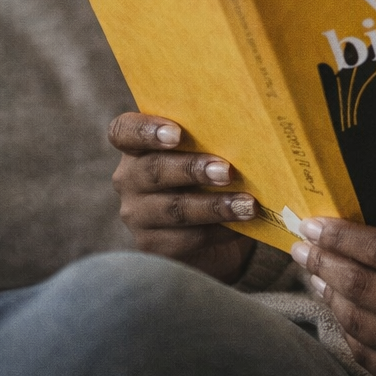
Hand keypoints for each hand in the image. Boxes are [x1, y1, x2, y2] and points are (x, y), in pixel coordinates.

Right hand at [109, 112, 257, 284]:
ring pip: (174, 208)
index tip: (177, 132)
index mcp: (139, 147)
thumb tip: (250, 133)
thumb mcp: (209, 156)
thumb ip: (216, 141)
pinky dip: (219, 230)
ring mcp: (138, 214)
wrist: (213, 234)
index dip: (146, 130)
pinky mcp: (153, 246)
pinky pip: (186, 238)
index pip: (124, 131)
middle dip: (193, 169)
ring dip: (214, 206)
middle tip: (227, 171)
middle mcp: (130, 179)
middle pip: (154, 170)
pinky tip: (243, 225)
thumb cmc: (210, 180)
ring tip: (247, 205)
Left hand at [290, 218, 375, 375]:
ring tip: (314, 275)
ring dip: (329, 295)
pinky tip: (338, 311)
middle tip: (301, 246)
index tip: (316, 223)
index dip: (344, 236)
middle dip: (324, 262)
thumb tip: (371, 236)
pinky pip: (368, 355)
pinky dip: (348, 331)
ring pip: (358, 322)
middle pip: (363, 285)